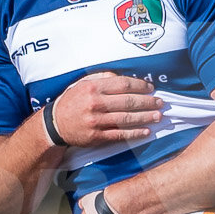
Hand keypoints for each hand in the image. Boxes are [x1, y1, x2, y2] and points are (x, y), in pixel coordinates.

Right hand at [49, 73, 163, 147]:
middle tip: (160, 103)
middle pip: (128, 102)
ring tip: (158, 116)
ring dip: (145, 117)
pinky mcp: (96, 137)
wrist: (54, 124)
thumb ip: (102, 78)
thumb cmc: (71, 102)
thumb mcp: (82, 84)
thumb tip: (123, 77)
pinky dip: (135, 133)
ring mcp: (96, 121)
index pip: (123, 84)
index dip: (140, 86)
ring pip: (126, 119)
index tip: (150, 88)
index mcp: (93, 88)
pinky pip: (120, 135)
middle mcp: (95, 104)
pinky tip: (146, 131)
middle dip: (147, 102)